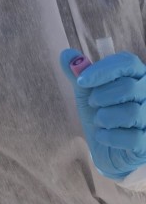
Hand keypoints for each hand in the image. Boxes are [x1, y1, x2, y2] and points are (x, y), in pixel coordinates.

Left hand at [60, 49, 145, 179]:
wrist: (107, 149)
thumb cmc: (102, 114)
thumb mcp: (86, 92)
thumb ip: (78, 73)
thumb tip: (66, 54)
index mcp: (136, 76)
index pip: (127, 62)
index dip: (102, 70)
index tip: (81, 81)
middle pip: (128, 87)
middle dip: (101, 97)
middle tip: (93, 104)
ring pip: (130, 112)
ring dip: (104, 118)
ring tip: (100, 121)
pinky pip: (131, 137)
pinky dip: (109, 137)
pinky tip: (104, 136)